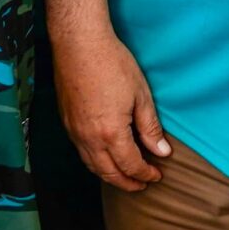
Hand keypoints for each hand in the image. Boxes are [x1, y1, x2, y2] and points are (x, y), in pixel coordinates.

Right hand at [55, 18, 171, 191]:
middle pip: (108, 173)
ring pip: (92, 166)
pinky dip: (95, 163)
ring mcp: (74, 132)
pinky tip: (104, 158)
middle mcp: (89, 139)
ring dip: (109, 175)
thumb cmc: (112, 64)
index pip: (130, 165)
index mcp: (111, 133)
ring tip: (124, 177)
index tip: (156, 175)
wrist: (79, 44)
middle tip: (142, 185)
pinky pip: (81, 153)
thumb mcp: (140, 95)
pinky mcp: (66, 122)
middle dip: (127, 183)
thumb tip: (161, 151)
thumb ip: (150, 127)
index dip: (145, 174)